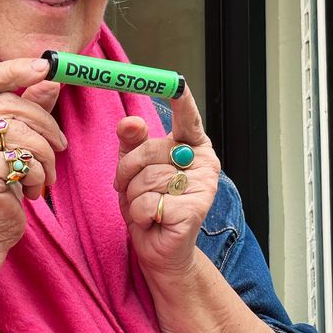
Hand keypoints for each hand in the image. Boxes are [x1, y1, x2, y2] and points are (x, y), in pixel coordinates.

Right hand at [0, 58, 64, 259]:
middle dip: (45, 123)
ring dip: (44, 155)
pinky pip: (23, 160)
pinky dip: (37, 176)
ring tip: (43, 175)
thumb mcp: (7, 143)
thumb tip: (49, 78)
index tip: (48, 66)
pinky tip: (29, 191)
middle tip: (60, 146)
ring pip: (21, 131)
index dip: (17, 69)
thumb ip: (25, 109)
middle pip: (10, 104)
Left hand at [113, 88, 219, 279]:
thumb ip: (132, 143)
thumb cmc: (149, 206)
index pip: (187, 119)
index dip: (181, 101)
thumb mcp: (134, 170)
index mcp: (193, 147)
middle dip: (128, 172)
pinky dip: (139, 215)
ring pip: (145, 179)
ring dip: (133, 197)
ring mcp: (203, 187)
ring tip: (146, 208)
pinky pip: (147, 202)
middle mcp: (204, 163)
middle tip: (130, 189)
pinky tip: (153, 221)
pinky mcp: (194, 210)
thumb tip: (130, 122)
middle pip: (150, 150)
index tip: (176, 82)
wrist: (161, 250)